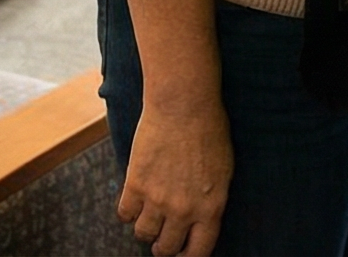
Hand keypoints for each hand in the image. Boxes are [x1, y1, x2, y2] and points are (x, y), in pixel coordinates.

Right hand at [117, 102, 230, 256]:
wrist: (184, 105)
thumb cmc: (209, 130)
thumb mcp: (223, 171)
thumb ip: (211, 200)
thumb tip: (201, 220)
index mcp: (211, 207)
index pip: (198, 252)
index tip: (183, 254)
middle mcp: (184, 209)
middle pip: (166, 248)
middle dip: (164, 246)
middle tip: (162, 238)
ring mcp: (157, 199)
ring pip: (143, 234)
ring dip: (145, 229)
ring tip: (148, 217)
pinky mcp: (135, 185)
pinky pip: (124, 214)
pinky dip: (127, 212)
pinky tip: (134, 201)